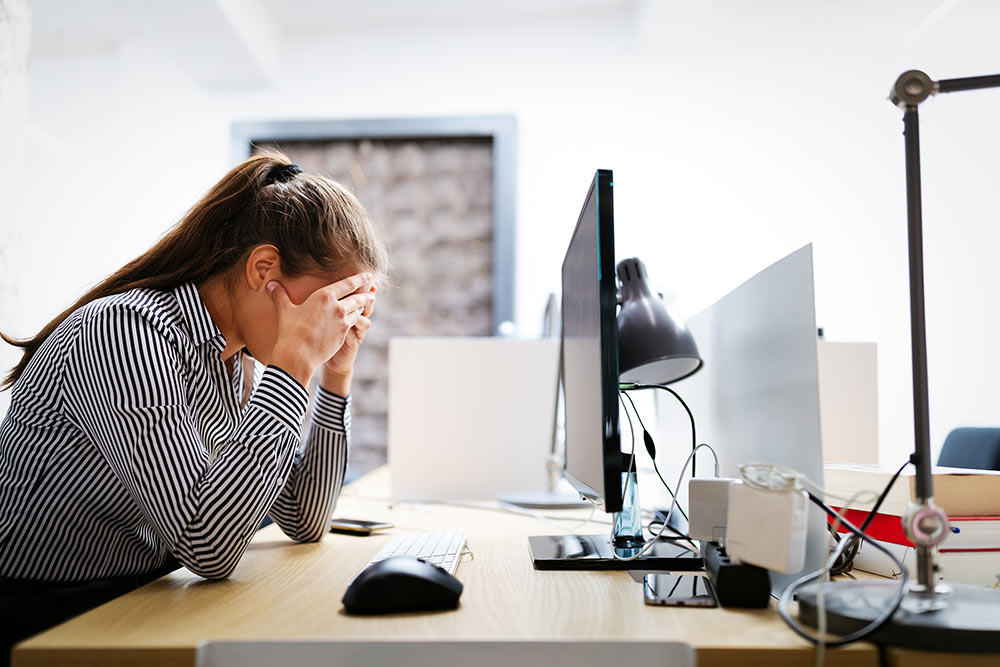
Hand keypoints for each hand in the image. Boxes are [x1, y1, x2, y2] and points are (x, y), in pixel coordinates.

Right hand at [267, 273, 374, 387]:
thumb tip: (270, 284)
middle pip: (357, 297)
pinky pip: (355, 323)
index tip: (367, 275)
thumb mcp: (285, 311)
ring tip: (368, 303)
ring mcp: (343, 320)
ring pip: (358, 310)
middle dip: (366, 293)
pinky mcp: (345, 333)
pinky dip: (358, 319)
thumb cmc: (290, 332)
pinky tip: (359, 319)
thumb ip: (280, 296)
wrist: (297, 355)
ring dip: (363, 306)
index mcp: (324, 296)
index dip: (359, 279)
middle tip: (372, 290)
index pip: (347, 284)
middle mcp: (337, 306)